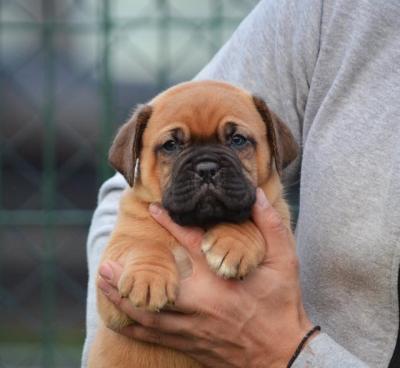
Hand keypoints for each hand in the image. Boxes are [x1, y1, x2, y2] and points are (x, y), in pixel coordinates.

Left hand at [97, 188, 312, 367]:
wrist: (284, 356)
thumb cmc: (283, 306)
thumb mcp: (285, 262)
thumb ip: (270, 227)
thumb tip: (257, 197)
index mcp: (221, 280)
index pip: (188, 245)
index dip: (168, 224)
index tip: (151, 210)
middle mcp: (201, 305)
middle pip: (156, 287)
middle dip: (128, 276)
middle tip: (106, 263)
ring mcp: (192, 328)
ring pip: (148, 315)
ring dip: (122, 300)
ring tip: (102, 284)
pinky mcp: (190, 345)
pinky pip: (154, 337)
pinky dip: (133, 327)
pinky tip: (119, 319)